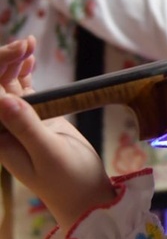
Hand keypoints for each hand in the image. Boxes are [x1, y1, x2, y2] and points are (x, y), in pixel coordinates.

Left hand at [0, 36, 115, 230]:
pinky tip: (31, 60)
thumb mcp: (48, 153)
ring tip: (29, 43)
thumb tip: (3, 97)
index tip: (21, 51)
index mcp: (0, 138)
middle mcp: (5, 129)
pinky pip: (26, 93)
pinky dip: (26, 76)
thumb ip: (26, 125)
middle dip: (7, 62)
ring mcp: (22, 123)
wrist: (87, 196)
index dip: (0, 70)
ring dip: (15, 64)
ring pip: (10, 87)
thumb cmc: (68, 181)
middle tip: (28, 42)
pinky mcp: (39, 120)